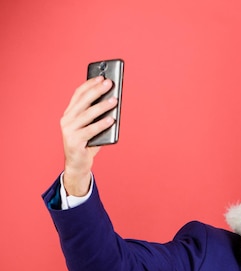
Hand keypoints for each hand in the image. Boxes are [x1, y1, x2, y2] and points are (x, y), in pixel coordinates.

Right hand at [60, 76, 117, 196]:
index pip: (78, 94)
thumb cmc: (88, 142)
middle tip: (110, 84)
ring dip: (102, 106)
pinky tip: (112, 119)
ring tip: (114, 100)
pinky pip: (91, 130)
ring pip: (88, 114)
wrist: (78, 164)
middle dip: (97, 91)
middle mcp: (67, 120)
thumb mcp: (91, 125)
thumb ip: (98, 115)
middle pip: (83, 101)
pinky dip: (102, 124)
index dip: (90, 84)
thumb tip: (113, 101)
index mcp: (69, 113)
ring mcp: (69, 130)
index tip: (102, 77)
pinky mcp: (74, 141)